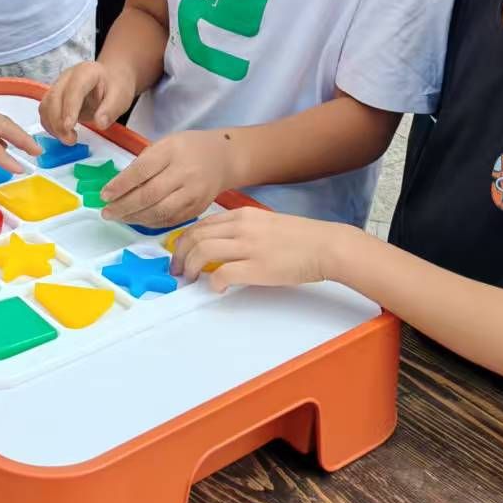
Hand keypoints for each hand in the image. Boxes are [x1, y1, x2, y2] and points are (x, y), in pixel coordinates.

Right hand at [38, 60, 136, 143]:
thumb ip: (110, 110)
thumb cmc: (116, 87)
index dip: (69, 108)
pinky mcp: (54, 97)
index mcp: (86, 72)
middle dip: (58, 122)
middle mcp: (67, 76)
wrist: (111, 80)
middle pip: (54, 98)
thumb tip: (99, 123)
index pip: (73, 89)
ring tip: (69, 139)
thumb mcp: (121, 97)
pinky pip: (45, 112)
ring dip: (52, 125)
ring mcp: (58, 86)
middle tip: (70, 140)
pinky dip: (50, 125)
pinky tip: (62, 134)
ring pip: (46, 106)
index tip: (69, 127)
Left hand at [99, 129, 235, 227]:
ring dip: (134, 218)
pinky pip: (170, 220)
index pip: (142, 171)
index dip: (120, 185)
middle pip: (149, 195)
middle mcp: (185, 173)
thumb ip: (145, 162)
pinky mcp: (197, 209)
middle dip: (123, 206)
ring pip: (159, 212)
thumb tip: (118, 186)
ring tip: (117, 217)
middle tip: (106, 212)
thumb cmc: (188, 148)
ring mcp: (193, 194)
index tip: (104, 194)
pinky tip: (136, 219)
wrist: (224, 158)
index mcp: (173, 152)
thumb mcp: (165, 144)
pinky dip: (150, 222)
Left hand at [169, 206, 352, 293]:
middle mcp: (242, 227)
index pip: (201, 224)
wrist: (325, 245)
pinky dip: (213, 282)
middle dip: (179, 254)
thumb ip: (243, 230)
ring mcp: (249, 246)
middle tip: (177, 270)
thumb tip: (222, 246)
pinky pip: (222, 273)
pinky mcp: (257, 267)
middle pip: (195, 236)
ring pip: (202, 252)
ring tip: (189, 279)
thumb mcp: (266, 224)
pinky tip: (216, 288)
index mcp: (243, 215)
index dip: (184, 240)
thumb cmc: (301, 238)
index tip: (180, 254)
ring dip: (190, 267)